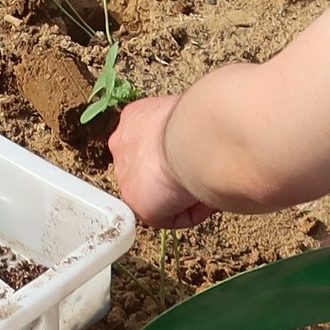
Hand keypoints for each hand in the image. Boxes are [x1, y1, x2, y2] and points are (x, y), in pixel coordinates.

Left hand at [107, 92, 215, 229]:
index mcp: (135, 119)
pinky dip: (189, 213)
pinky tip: (204, 198)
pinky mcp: (137, 204)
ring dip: (181, 195)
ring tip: (207, 187)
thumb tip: (205, 140)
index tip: (197, 157)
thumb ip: (187, 127)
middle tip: (202, 175)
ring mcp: (125, 176)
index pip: (150, 143)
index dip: (177, 153)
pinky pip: (166, 218)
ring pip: (157, 195)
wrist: (194, 135)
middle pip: (149, 170)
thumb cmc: (202, 118)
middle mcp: (122, 145)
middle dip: (174, 176)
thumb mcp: (190, 112)